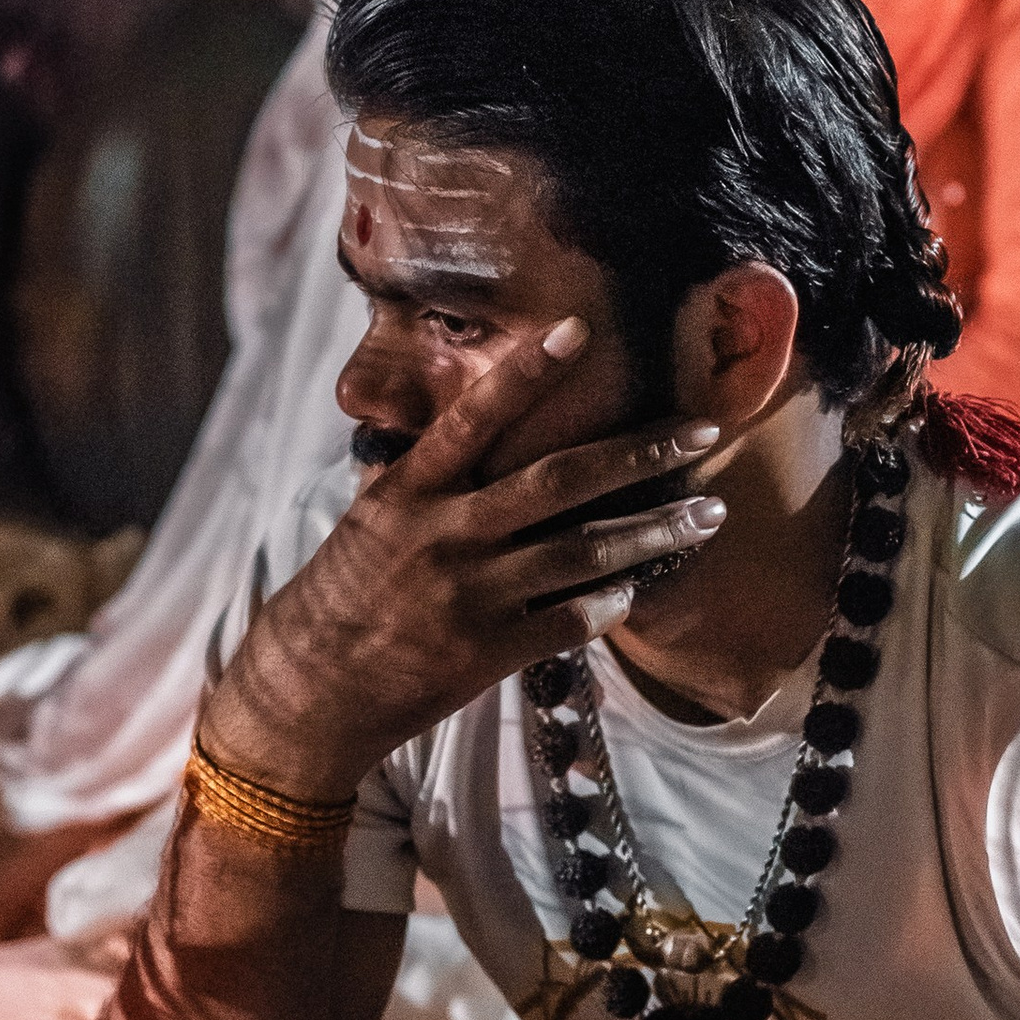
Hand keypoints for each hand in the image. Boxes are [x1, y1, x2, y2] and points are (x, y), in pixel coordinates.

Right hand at [201, 317, 725, 802]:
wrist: (312, 690)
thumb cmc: (344, 594)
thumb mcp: (375, 518)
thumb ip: (430, 477)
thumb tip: (477, 426)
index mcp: (412, 490)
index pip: (474, 417)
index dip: (526, 372)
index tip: (579, 329)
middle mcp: (447, 534)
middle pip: (560, 482)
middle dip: (640, 452)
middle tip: (702, 431)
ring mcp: (472, 596)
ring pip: (584, 554)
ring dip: (654, 532)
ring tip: (707, 514)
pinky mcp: (488, 653)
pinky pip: (571, 621)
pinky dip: (610, 603)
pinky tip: (638, 588)